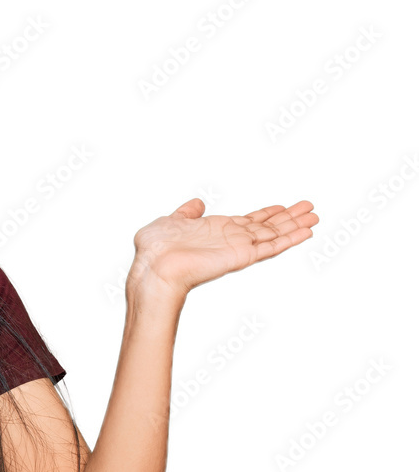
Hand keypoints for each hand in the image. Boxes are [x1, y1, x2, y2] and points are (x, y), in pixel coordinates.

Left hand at [128, 197, 317, 299]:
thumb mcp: (171, 221)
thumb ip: (186, 213)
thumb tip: (196, 203)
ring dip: (295, 226)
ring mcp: (238, 249)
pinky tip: (307, 231)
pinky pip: (271, 247)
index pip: (248, 221)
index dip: (267, 214)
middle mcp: (231, 240)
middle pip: (267, 227)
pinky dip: (290, 239)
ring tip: (315, 217)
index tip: (283, 207)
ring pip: (274, 235)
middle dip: (289, 218)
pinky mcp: (242, 257)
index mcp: (216, 231)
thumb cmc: (156, 251)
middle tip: (310, 208)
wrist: (155, 268)